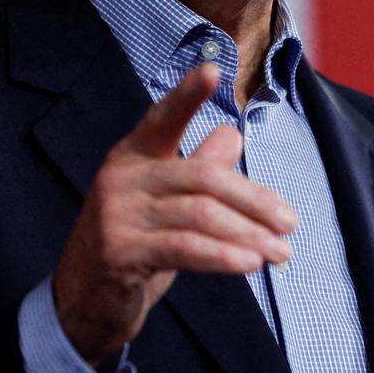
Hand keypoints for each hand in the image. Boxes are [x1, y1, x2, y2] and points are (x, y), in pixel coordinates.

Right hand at [53, 63, 297, 368]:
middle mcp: (121, 178)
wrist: (83, 302)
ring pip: (200, 215)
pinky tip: (250, 263)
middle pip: (203, 177)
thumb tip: (232, 135)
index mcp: (132, 156)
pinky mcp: (120, 252)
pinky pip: (185, 248)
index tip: (214, 70)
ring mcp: (116, 215)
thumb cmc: (132, 245)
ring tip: (281, 252)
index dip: (187, 95)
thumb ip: (197, 169)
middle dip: (254, 199)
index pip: (162, 118)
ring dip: (249, 234)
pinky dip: (224, 255)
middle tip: (290, 222)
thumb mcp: (165, 204)